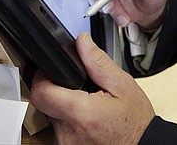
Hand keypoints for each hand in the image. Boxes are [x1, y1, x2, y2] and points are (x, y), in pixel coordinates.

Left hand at [30, 32, 154, 144]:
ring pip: (51, 116)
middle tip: (81, 90)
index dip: (42, 78)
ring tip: (87, 105)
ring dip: (65, 107)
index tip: (51, 72)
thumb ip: (97, 62)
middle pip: (45, 103)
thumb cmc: (135, 121)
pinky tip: (86, 119)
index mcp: (82, 113)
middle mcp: (68, 133)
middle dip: (58, 91)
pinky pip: (58, 129)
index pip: (41, 92)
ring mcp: (64, 144)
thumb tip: (81, 41)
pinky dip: (69, 121)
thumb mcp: (122, 85)